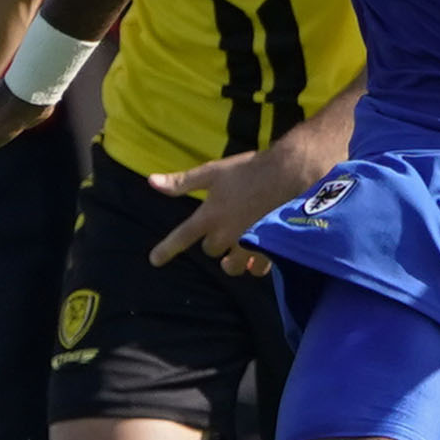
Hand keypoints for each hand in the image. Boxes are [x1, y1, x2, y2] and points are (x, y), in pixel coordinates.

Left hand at [144, 150, 292, 274]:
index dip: (166, 249)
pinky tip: (258, 258)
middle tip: (222, 229)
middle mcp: (226, 235)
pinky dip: (255, 265)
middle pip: (211, 250)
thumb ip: (182, 182)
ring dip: (232, 260)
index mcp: (210, 216)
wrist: (288, 174)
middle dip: (214, 243)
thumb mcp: (213, 172)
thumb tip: (151, 182)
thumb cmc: (249, 171)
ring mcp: (247, 244)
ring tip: (237, 253)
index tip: (155, 260)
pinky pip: (258, 268)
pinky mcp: (268, 249)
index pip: (182, 237)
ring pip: (233, 266)